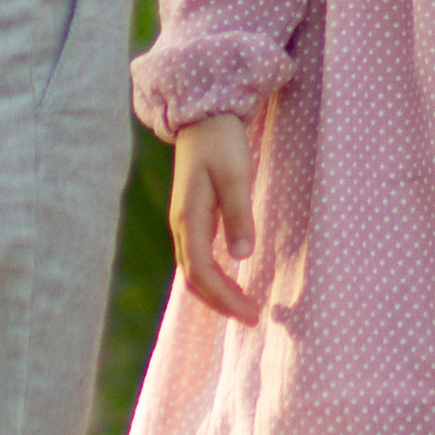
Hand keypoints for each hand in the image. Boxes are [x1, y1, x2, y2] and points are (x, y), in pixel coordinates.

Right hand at [168, 113, 259, 323]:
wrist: (203, 118)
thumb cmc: (221, 142)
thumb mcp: (235, 175)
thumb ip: (238, 214)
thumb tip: (242, 256)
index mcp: (189, 219)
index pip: (202, 273)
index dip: (225, 298)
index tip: (252, 311)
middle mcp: (182, 226)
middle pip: (194, 279)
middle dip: (221, 303)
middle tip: (252, 316)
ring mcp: (185, 223)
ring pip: (194, 271)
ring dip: (217, 293)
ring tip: (244, 306)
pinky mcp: (193, 218)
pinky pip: (198, 258)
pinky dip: (213, 278)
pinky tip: (232, 281)